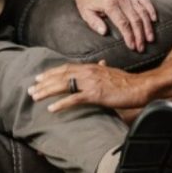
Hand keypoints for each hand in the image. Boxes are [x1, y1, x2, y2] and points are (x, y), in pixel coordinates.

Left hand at [28, 60, 151, 112]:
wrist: (140, 87)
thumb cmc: (128, 82)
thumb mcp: (112, 72)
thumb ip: (103, 69)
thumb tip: (101, 64)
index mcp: (91, 67)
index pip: (66, 68)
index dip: (51, 72)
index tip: (40, 77)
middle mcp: (88, 72)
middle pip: (61, 75)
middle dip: (44, 82)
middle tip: (31, 88)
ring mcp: (91, 83)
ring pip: (63, 85)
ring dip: (47, 91)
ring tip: (35, 97)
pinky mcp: (96, 95)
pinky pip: (74, 99)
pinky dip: (61, 103)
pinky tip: (51, 108)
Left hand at [71, 0, 156, 51]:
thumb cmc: (89, 4)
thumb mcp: (86, 14)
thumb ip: (94, 23)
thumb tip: (103, 32)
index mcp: (110, 4)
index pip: (123, 23)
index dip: (129, 36)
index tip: (132, 46)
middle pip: (135, 19)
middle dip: (139, 35)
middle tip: (141, 48)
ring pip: (142, 12)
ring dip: (147, 27)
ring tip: (150, 39)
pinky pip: (145, 1)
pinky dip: (151, 10)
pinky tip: (154, 20)